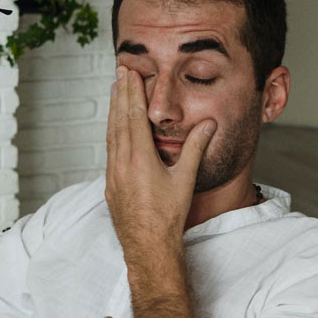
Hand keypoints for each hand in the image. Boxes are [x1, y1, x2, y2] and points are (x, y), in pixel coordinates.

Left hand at [104, 67, 214, 252]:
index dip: (132, 93)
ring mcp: (112, 174)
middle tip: (119, 72)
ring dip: (114, 111)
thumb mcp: (185, 179)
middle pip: (118, 121)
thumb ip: (195, 149)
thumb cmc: (168, 216)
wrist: (147, 245)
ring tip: (115, 92)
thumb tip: (208, 124)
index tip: (130, 73)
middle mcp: (121, 164)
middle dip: (120, 95)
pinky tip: (114, 127)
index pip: (134, 117)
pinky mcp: (110, 184)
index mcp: (139, 159)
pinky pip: (109, 150)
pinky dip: (112, 132)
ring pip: (111, 135)